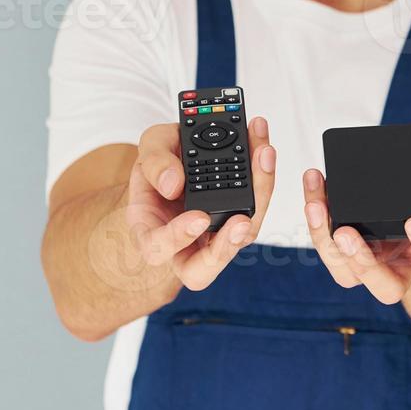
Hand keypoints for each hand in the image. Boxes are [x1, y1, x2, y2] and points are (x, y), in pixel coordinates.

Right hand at [125, 116, 275, 291]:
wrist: (179, 161)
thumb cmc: (158, 169)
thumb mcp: (147, 152)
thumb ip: (155, 162)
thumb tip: (173, 183)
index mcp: (152, 231)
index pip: (158, 250)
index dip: (179, 238)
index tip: (198, 216)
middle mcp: (188, 242)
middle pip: (210, 261)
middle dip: (229, 243)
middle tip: (242, 221)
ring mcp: (218, 232)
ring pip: (244, 232)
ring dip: (259, 193)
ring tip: (262, 155)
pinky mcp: (242, 214)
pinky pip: (257, 204)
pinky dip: (263, 175)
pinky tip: (262, 149)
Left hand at [302, 150, 410, 303]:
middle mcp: (404, 268)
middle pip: (386, 288)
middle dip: (365, 264)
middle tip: (347, 234)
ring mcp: (372, 264)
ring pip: (346, 273)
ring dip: (326, 241)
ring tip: (317, 207)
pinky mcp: (346, 251)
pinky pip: (326, 245)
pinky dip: (315, 217)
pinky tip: (314, 185)